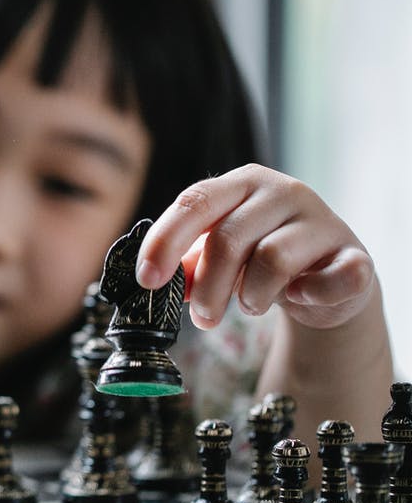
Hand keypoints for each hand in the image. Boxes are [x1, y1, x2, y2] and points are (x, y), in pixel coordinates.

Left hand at [134, 163, 375, 330]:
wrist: (330, 275)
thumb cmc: (263, 257)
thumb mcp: (222, 256)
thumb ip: (189, 264)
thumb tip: (154, 283)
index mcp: (241, 184)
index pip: (194, 202)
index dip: (165, 242)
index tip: (146, 280)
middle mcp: (282, 192)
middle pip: (228, 239)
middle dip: (207, 287)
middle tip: (201, 318)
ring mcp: (321, 221)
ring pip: (271, 260)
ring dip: (250, 296)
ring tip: (249, 305)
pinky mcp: (355, 255)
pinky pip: (332, 279)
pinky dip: (309, 295)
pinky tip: (298, 296)